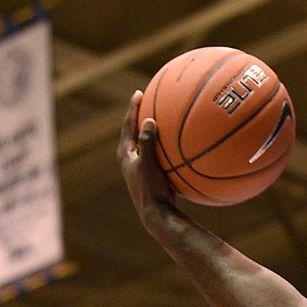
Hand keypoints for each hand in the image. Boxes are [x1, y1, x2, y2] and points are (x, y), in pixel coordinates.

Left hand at [118, 91, 180, 234]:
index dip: (133, 108)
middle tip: (149, 99)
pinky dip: (166, 145)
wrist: (156, 214)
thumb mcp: (147, 165)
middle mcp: (131, 158)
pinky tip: (181, 143)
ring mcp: (141, 166)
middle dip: (142, 114)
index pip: (128, 125)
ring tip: (163, 116)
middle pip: (136, 130)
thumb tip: (150, 120)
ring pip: (147, 142)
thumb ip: (147, 142)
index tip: (139, 93)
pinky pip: (159, 153)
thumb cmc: (150, 190)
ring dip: (154, 129)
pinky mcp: (152, 174)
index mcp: (125, 153)